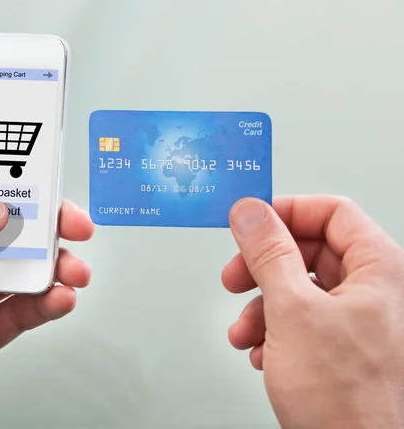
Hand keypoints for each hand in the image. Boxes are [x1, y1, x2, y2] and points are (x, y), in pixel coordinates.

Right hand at [222, 196, 403, 427]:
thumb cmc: (351, 401)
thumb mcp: (294, 312)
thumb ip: (269, 254)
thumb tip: (251, 213)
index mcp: (379, 269)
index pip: (332, 212)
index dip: (287, 212)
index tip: (250, 224)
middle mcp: (373, 291)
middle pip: (309, 251)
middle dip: (263, 267)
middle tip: (236, 276)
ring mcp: (357, 320)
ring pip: (298, 288)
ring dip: (261, 307)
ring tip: (244, 330)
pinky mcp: (339, 346)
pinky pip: (299, 319)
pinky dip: (272, 331)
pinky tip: (260, 352)